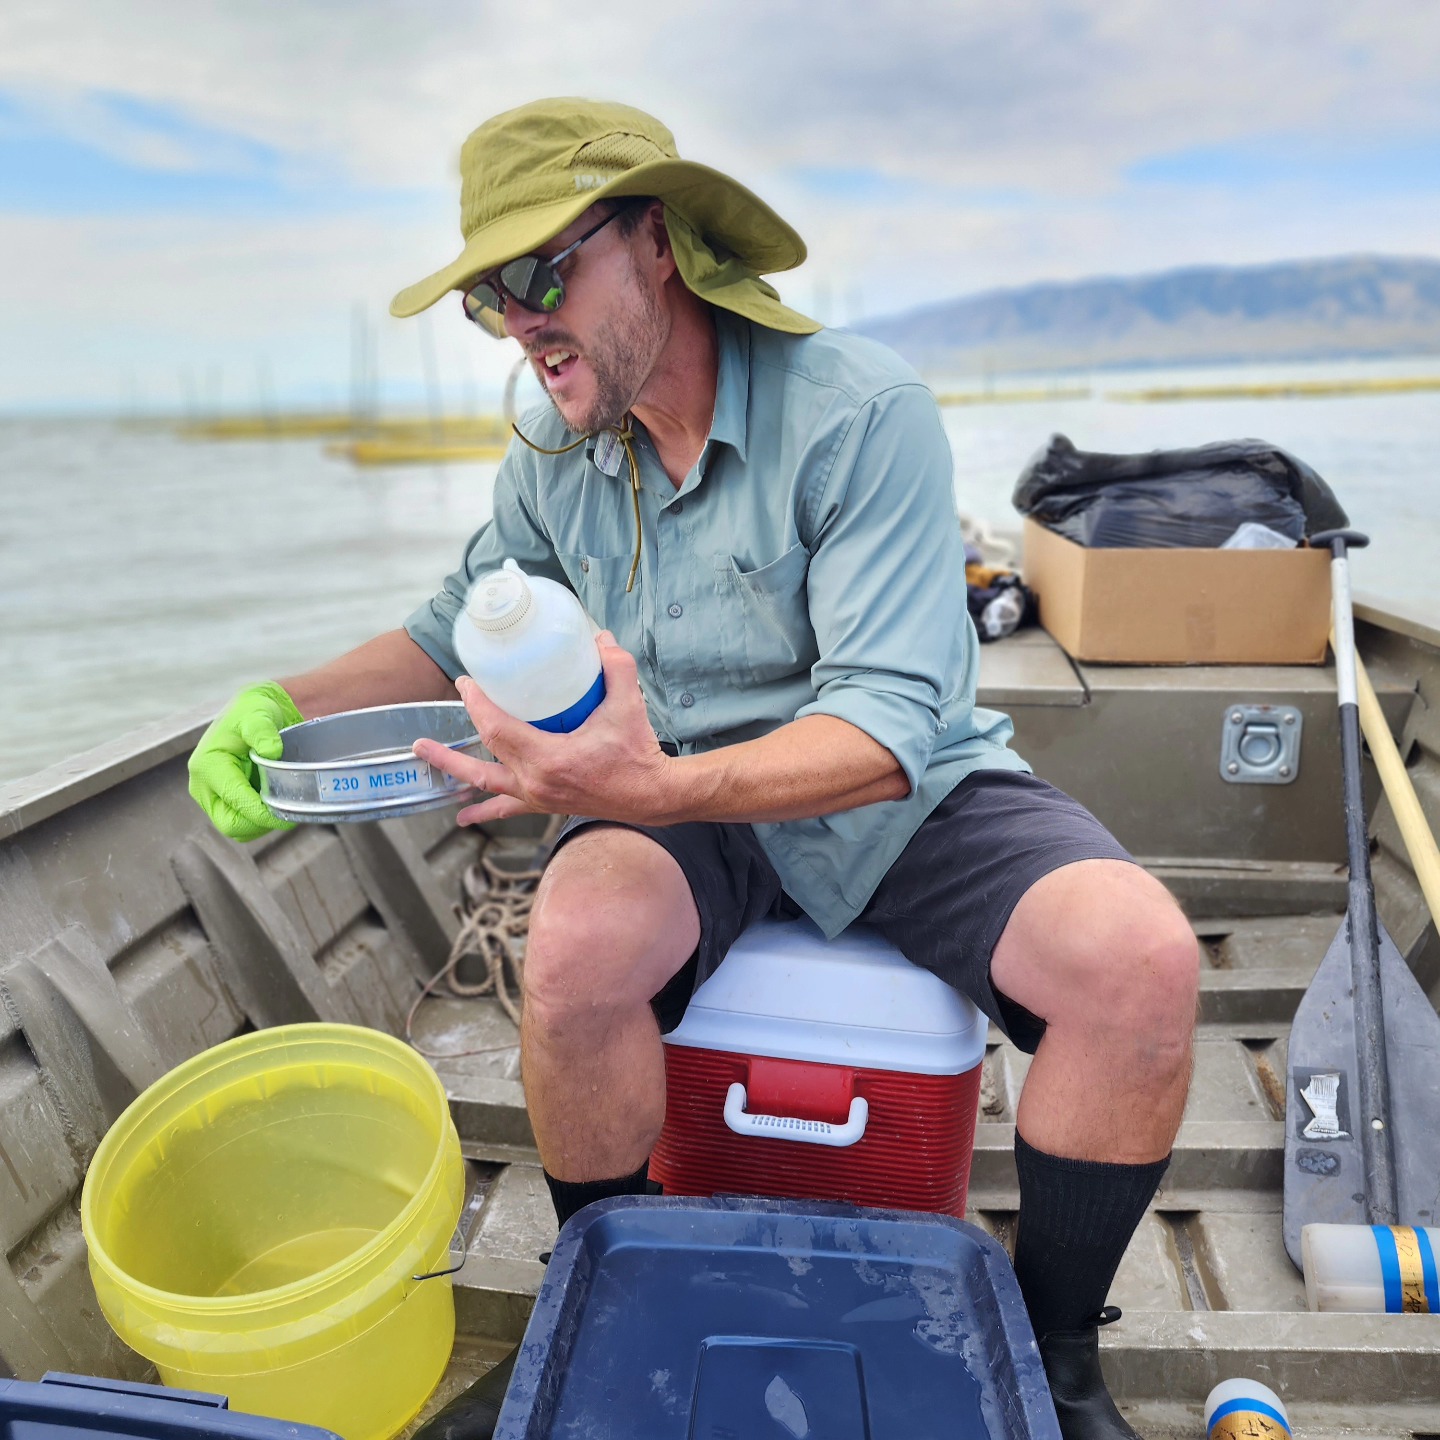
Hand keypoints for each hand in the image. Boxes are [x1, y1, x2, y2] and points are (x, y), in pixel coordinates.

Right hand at [187, 681, 302, 840]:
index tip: (289, 809)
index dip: (263, 812)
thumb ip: (262, 731)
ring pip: (237, 829)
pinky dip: (261, 821)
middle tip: (289, 810)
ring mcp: (212, 796)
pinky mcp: (223, 802)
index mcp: (207, 766)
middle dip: (261, 823)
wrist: (253, 711)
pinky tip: (276, 803)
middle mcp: (203, 785)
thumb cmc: (252, 711)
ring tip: (284, 804)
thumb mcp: (258, 714)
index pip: (235, 801)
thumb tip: (271, 751)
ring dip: (263, 824)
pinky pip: (243, 823)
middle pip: (231, 824)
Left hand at [414, 633, 676, 826]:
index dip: (477, 705)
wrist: (652, 795)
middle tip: (422, 740)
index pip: (497, 730)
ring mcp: (538, 796)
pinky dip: (485, 810)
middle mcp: (536, 782)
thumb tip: (599, 638)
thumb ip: (616, 667)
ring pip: (487, 785)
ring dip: (456, 773)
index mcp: (549, 759)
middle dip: (448, 750)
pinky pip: (508, 807)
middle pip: (480, 762)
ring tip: (430, 765)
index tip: (466, 683)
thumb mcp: (628, 705)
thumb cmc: (638, 753)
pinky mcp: (546, 803)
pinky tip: (465, 817)